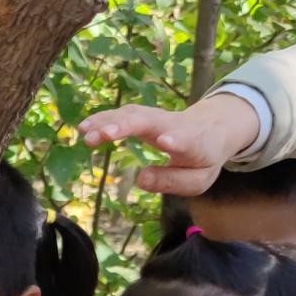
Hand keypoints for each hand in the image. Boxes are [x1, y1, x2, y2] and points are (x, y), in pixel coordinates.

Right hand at [77, 92, 262, 196]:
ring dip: (108, 121)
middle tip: (102, 135)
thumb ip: (172, 181)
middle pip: (150, 121)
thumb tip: (140, 178)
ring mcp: (157, 117)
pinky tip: (84, 127)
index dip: (176, 140)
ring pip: (132, 114)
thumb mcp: (197, 180)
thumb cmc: (202, 159)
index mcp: (195, 144)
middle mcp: (174, 125)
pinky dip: (103, 119)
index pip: (186, 140)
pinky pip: (123, 114)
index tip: (164, 141)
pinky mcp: (144, 115)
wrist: (211, 128)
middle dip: (127, 125)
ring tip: (86, 134)